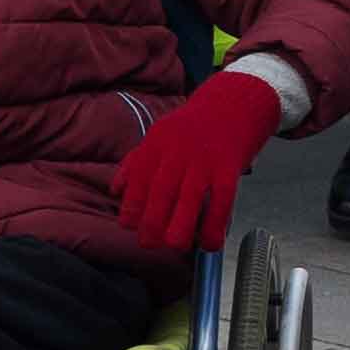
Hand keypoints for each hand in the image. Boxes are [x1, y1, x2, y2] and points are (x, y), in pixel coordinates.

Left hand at [112, 70, 285, 255]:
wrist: (234, 102)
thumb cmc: (193, 126)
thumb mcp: (160, 134)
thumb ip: (136, 162)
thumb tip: (116, 191)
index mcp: (157, 143)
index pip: (139, 179)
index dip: (131, 206)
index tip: (129, 226)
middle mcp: (179, 151)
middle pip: (161, 192)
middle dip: (151, 223)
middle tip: (149, 244)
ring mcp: (205, 160)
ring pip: (189, 199)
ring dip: (180, 228)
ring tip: (174, 246)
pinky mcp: (229, 168)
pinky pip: (221, 201)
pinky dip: (215, 225)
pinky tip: (210, 242)